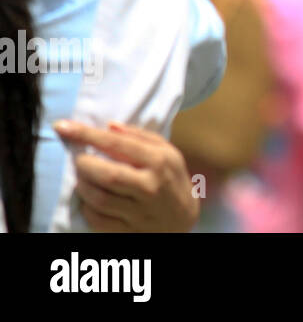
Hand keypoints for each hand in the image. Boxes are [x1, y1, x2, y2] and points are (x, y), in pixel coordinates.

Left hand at [52, 119, 199, 231]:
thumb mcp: (167, 152)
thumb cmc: (172, 179)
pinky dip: (87, 207)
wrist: (184, 219)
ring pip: (99, 198)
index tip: (63, 126)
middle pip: (106, 174)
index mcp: (160, 161)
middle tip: (79, 161)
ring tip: (83, 179)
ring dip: (82, 186)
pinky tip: (91, 200)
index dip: (87, 134)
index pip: (117, 144)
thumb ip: (140, 136)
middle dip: (83, 164)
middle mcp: (150, 186)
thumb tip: (109, 126)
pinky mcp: (129, 231)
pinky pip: (97, 219)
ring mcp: (140, 212)